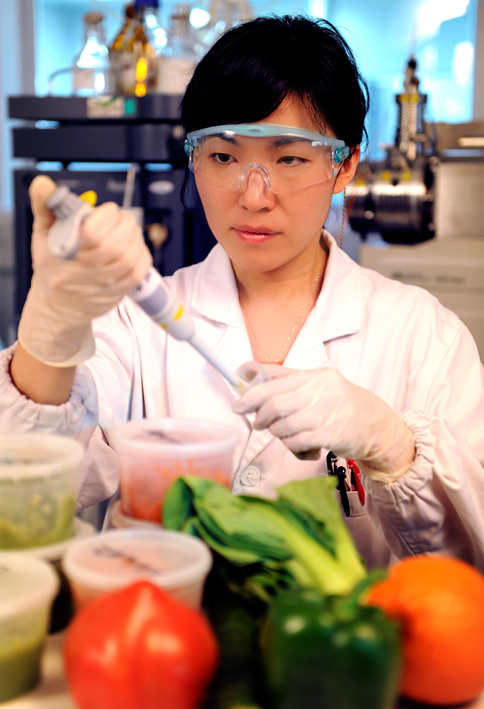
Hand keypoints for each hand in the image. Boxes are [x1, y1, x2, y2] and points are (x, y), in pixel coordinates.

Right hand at [17, 176, 151, 365]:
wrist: (58, 307)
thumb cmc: (52, 268)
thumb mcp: (42, 236)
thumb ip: (45, 207)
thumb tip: (43, 184)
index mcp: (65, 255)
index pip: (93, 233)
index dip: (105, 215)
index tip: (104, 211)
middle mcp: (86, 273)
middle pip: (116, 244)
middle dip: (124, 223)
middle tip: (120, 218)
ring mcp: (104, 285)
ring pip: (130, 257)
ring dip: (135, 236)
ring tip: (127, 229)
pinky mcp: (119, 292)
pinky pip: (139, 272)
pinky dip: (142, 254)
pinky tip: (134, 246)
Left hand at [233, 364, 414, 481]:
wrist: (375, 424)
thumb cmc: (339, 404)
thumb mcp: (316, 384)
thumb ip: (284, 378)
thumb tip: (246, 371)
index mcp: (314, 376)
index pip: (273, 381)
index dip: (250, 395)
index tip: (238, 405)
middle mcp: (322, 390)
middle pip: (275, 404)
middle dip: (260, 417)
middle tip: (257, 423)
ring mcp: (328, 412)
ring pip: (284, 425)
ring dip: (277, 433)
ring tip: (281, 434)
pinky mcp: (332, 434)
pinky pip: (298, 442)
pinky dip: (292, 446)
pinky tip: (298, 445)